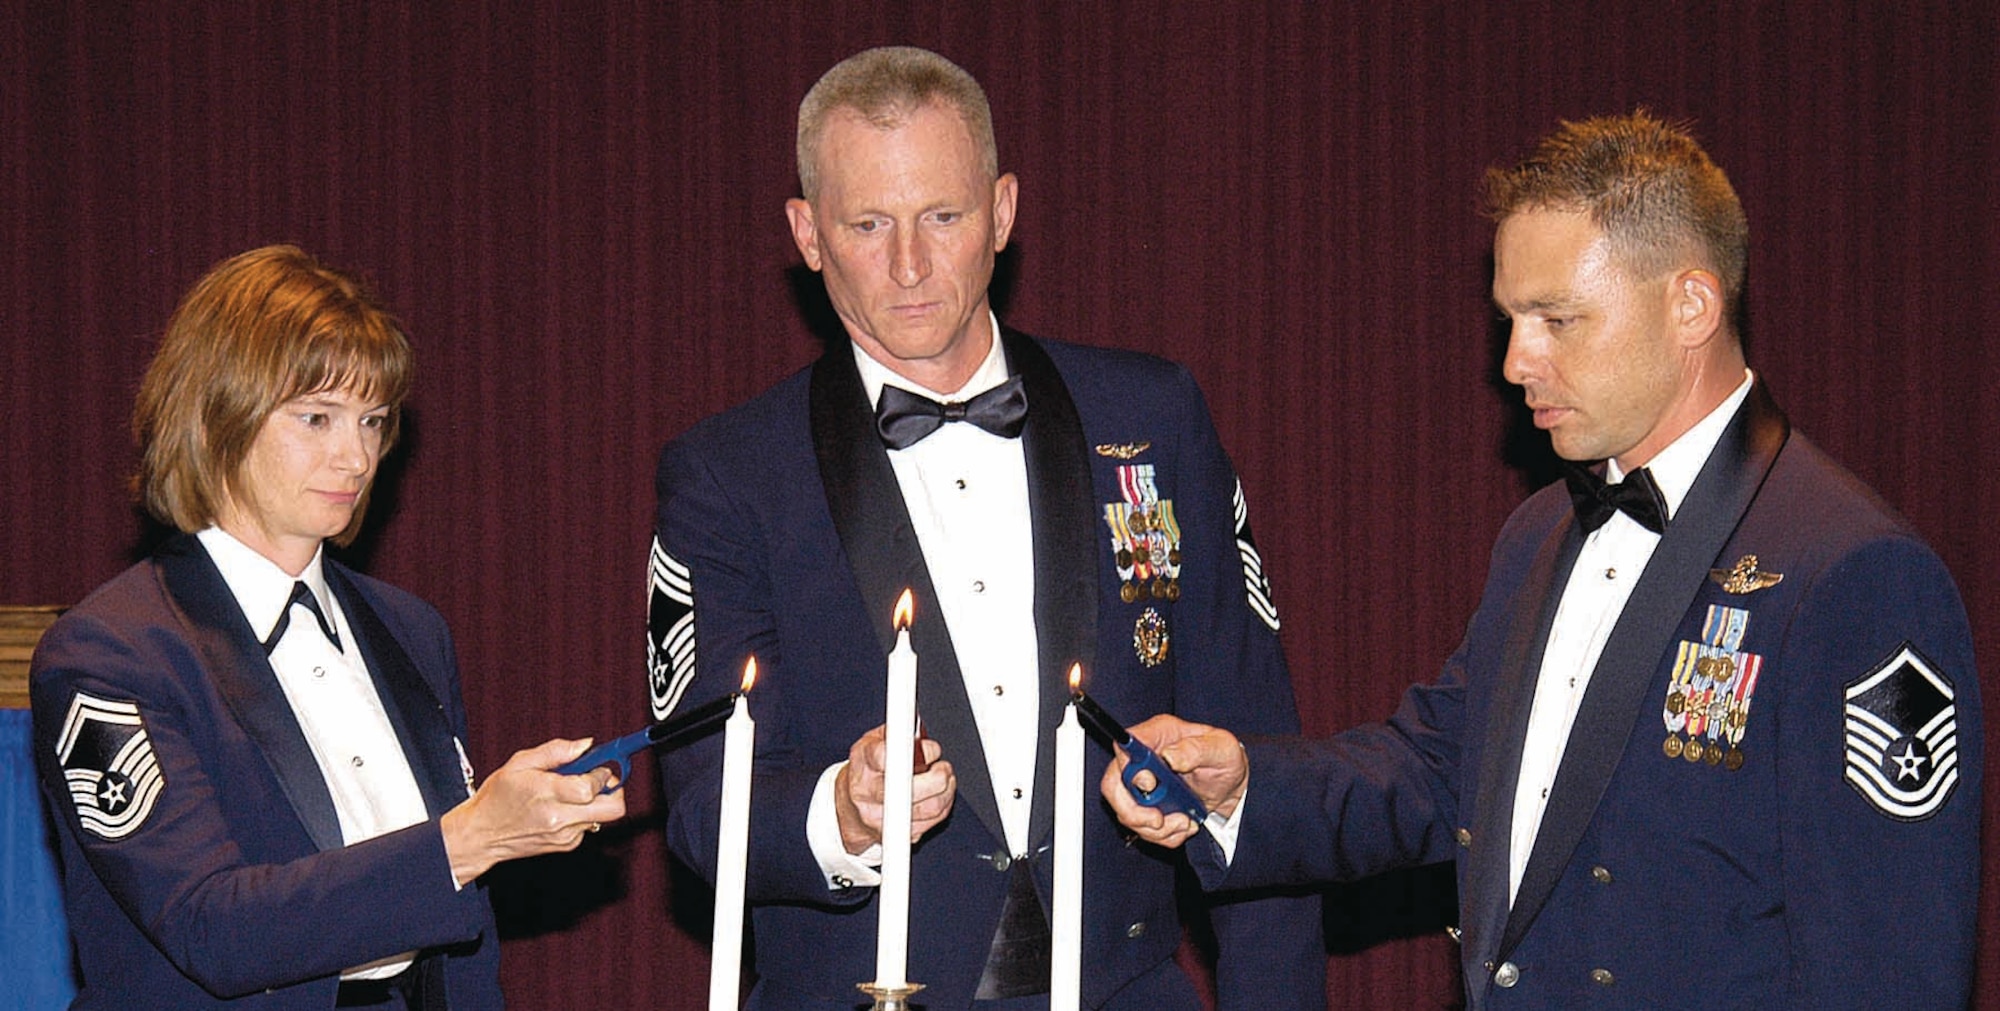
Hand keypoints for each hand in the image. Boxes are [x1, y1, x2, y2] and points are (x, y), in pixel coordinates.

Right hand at [440, 738, 627, 882]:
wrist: (481, 835)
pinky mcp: (567, 845)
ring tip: (572, 791)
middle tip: (600, 778)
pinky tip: (562, 807)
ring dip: (596, 800)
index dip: (601, 772)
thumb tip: (586, 745)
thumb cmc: (497, 797)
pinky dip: (583, 813)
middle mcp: (559, 819)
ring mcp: (565, 836)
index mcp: (546, 795)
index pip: (592, 787)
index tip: (598, 763)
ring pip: (603, 817)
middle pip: (613, 809)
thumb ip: (556, 751)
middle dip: (614, 789)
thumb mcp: (520, 763)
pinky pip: (589, 825)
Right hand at [833, 725, 955, 854]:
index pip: (886, 756)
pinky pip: (932, 821)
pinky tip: (940, 794)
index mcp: (863, 765)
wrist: (849, 810)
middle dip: (938, 775)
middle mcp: (870, 794)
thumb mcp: (870, 743)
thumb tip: (916, 724)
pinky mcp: (899, 835)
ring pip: (929, 807)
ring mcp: (883, 818)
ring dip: (946, 790)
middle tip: (942, 766)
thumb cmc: (865, 771)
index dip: (916, 752)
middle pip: (911, 788)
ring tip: (944, 777)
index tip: (931, 749)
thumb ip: (894, 732)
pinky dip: (943, 805)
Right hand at [1100, 714, 1247, 848]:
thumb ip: (1196, 749)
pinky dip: (1164, 835)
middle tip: (1160, 821)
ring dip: (1156, 828)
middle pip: (1113, 786)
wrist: (1234, 787)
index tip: (1151, 786)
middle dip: (1134, 812)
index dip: (1129, 771)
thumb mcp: (1221, 749)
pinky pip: (1142, 829)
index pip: (1123, 749)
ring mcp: (1142, 785)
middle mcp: (1143, 759)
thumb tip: (1169, 756)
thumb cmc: (1226, 759)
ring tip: (1185, 822)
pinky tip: (1184, 825)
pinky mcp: (1146, 806)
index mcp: (1157, 735)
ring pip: (1127, 814)